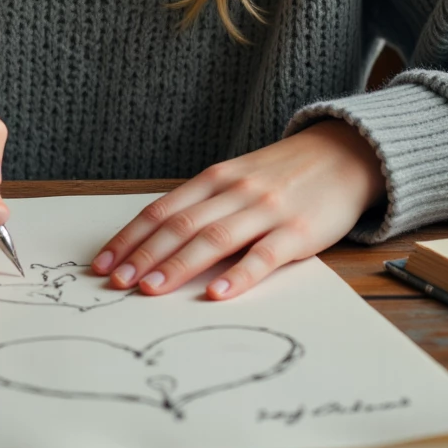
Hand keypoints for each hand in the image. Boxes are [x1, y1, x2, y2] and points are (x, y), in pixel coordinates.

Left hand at [91, 119, 386, 300]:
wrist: (345, 154)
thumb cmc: (283, 173)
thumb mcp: (238, 178)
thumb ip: (204, 204)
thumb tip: (156, 241)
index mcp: (216, 177)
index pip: (162, 209)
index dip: (131, 237)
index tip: (103, 262)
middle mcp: (235, 190)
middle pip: (181, 224)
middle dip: (144, 255)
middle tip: (116, 282)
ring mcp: (266, 209)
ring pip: (214, 238)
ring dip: (178, 265)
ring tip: (150, 291)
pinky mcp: (298, 231)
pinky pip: (264, 255)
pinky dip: (238, 275)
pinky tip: (217, 293)